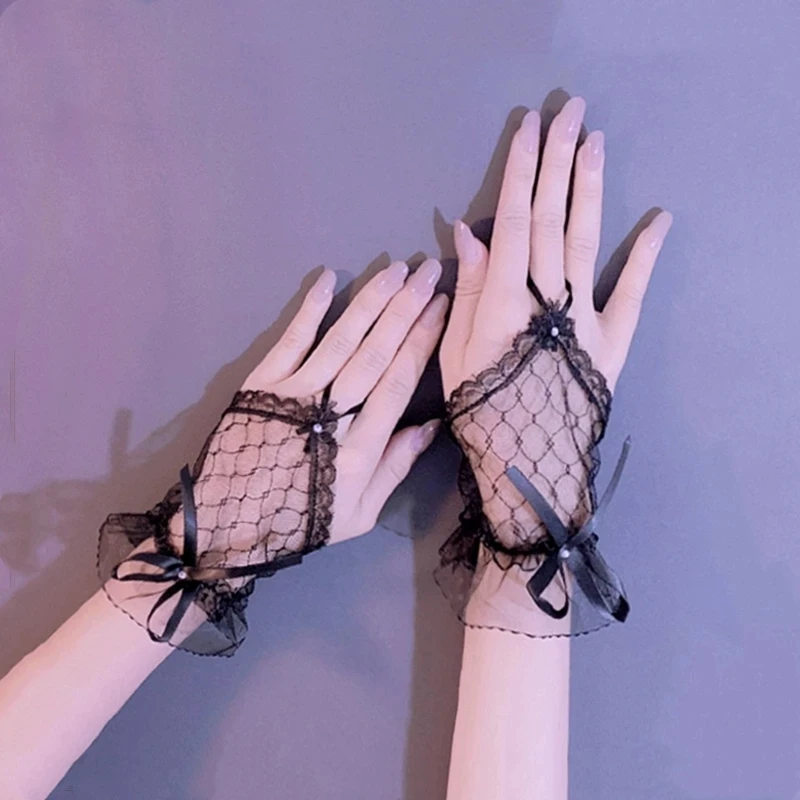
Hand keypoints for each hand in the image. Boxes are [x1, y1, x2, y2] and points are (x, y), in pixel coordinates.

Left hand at [241, 258, 446, 541]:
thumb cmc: (299, 521)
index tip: (441, 308)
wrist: (226, 523)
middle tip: (429, 271)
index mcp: (359, 450)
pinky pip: (291, 340)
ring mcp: (293, 394)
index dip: (422, 341)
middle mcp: (330, 415)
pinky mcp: (261, 383)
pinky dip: (310, 308)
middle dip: (406, 309)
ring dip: (370, 301)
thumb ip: (395, 468)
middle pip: (375, 352)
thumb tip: (431, 425)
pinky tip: (329, 278)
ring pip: (340, 340)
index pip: (398, 382)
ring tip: (395, 269)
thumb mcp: (358, 514)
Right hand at [440, 96, 671, 397]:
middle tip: (570, 113)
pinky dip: (645, 254)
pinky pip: (630, 290)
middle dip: (559, 162)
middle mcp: (550, 297)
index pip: (514, 220)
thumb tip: (468, 232)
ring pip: (585, 240)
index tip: (528, 131)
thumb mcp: (455, 352)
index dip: (521, 172)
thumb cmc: (482, 410)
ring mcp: (587, 315)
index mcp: (506, 300)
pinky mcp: (614, 338)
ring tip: (595, 144)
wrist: (529, 464)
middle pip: (552, 217)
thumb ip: (468, 290)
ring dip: (590, 189)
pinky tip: (658, 220)